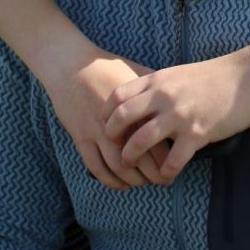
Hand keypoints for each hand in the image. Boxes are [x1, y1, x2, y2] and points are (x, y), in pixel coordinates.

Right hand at [44, 52, 167, 189]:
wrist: (71, 65)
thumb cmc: (106, 68)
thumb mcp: (136, 74)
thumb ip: (155, 90)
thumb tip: (178, 99)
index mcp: (137, 106)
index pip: (158, 140)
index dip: (169, 158)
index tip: (175, 165)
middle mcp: (119, 121)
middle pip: (141, 157)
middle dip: (154, 175)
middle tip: (162, 180)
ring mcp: (98, 130)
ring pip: (119, 166)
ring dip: (133, 180)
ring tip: (142, 182)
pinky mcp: (81, 137)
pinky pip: (96, 166)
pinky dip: (110, 181)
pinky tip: (120, 184)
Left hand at [103, 53, 249, 181]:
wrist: (248, 77)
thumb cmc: (215, 76)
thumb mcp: (178, 74)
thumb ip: (158, 87)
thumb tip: (140, 103)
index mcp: (157, 80)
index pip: (117, 96)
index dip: (106, 114)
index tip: (105, 126)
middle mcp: (163, 96)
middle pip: (122, 118)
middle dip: (112, 138)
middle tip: (114, 150)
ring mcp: (180, 115)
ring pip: (141, 141)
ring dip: (132, 157)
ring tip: (131, 166)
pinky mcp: (198, 132)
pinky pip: (173, 159)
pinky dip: (165, 172)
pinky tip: (166, 176)